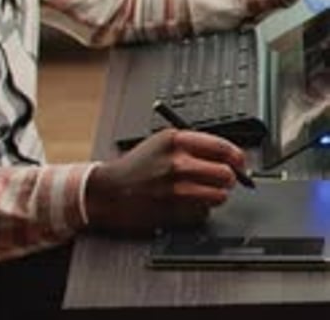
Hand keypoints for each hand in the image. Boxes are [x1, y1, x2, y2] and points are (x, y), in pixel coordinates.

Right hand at [84, 128, 246, 232]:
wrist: (110, 190)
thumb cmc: (136, 166)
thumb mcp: (161, 143)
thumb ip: (192, 146)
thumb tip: (226, 155)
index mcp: (174, 140)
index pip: (220, 146)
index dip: (236, 156)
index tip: (240, 162)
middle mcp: (176, 162)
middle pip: (225, 173)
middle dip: (229, 178)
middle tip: (224, 179)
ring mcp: (176, 188)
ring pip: (218, 195)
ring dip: (216, 195)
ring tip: (205, 191)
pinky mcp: (174, 210)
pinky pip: (204, 212)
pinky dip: (201, 209)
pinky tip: (188, 203)